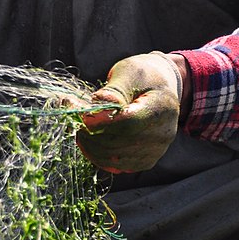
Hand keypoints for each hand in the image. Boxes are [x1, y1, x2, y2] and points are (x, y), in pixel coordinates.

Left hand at [77, 52, 182, 173]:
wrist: (161, 89)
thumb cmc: (143, 77)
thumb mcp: (129, 72)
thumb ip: (113, 90)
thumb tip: (97, 106)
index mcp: (162, 108)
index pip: (128, 123)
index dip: (102, 122)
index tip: (82, 114)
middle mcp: (163, 134)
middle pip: (119, 143)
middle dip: (91, 134)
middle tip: (75, 119)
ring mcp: (156, 151)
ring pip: (114, 159)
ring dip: (91, 146)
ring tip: (80, 128)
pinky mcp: (146, 161)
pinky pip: (117, 167)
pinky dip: (98, 155)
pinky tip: (91, 140)